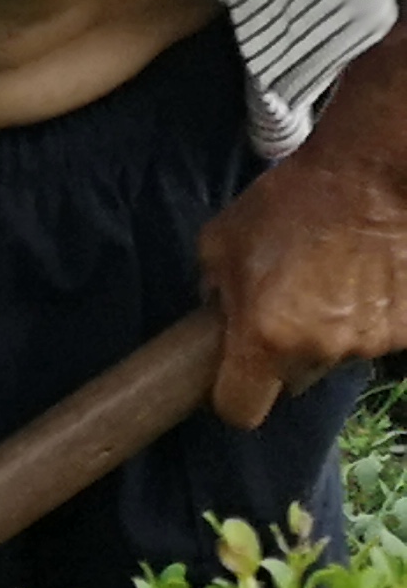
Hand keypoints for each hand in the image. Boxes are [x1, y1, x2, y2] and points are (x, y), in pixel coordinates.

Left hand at [201, 132, 406, 427]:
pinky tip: (363, 277)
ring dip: (326, 331)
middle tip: (281, 307)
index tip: (231, 378)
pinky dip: (368, 317)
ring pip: (333, 357)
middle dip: (281, 355)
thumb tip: (216, 317)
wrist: (372, 178)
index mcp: (264, 337)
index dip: (232, 397)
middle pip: (290, 381)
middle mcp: (318, 351)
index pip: (240, 409)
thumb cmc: (289, 204)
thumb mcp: (221, 241)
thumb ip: (213, 291)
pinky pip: (374, 337)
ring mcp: (367, 343)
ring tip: (328, 279)